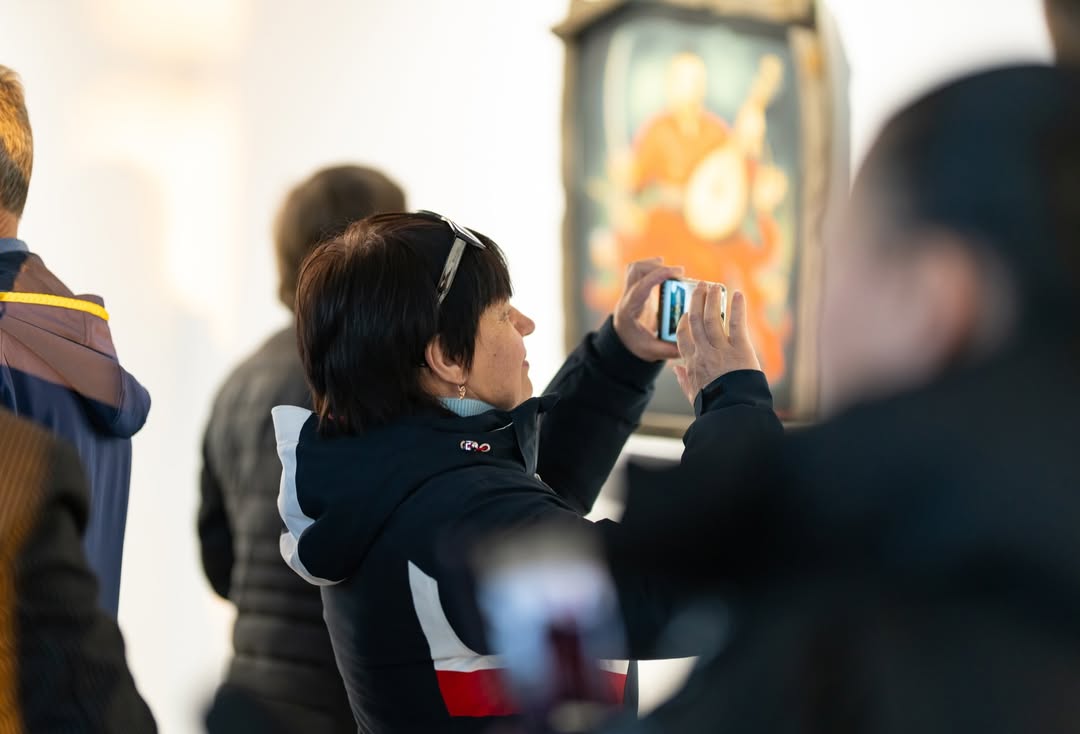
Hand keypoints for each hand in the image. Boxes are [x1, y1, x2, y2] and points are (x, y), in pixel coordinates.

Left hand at [612, 258, 683, 361]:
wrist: (625, 340)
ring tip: (673, 272)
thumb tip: (689, 346)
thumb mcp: (652, 351)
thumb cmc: (637, 344)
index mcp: (629, 311)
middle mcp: (627, 297)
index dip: (657, 277)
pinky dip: (654, 267)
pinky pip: (641, 270)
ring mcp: (630, 290)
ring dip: (655, 265)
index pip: (640, 288)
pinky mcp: (637, 287)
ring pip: (636, 267)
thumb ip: (669, 349)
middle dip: (657, 267)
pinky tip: (667, 273)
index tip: (677, 273)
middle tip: (679, 273)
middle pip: (635, 271)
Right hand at [673, 287, 761, 403]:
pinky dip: (737, 308)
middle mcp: (703, 352)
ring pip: (712, 318)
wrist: (732, 412)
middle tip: (700, 286)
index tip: (686, 311)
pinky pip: (736, 324)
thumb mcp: (693, 395)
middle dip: (697, 301)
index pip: (683, 336)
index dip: (683, 321)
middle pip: (696, 321)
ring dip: (713, 299)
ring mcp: (721, 349)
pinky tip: (737, 294)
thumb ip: (683, 380)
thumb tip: (675, 369)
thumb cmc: (713, 406)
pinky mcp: (740, 349)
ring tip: (714, 285)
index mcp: (691, 363)